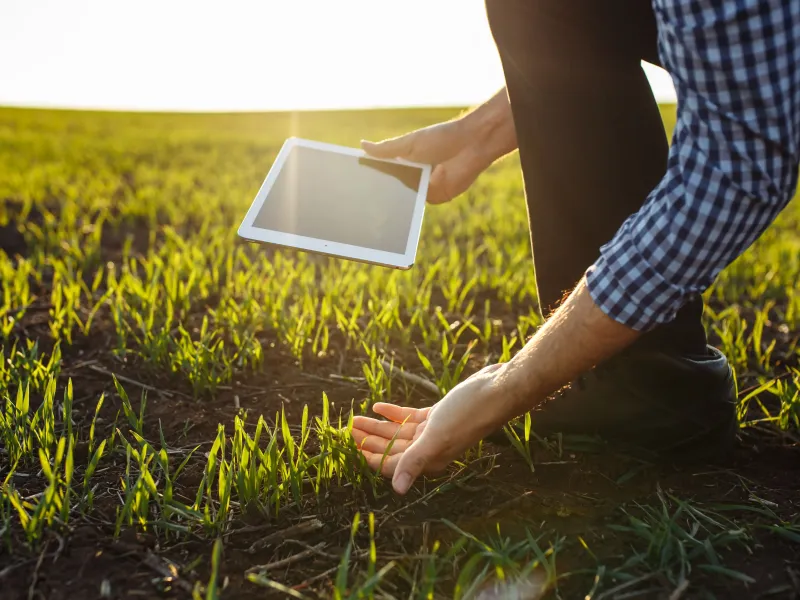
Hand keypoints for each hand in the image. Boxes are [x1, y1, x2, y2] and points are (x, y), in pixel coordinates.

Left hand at [351, 363, 512, 493]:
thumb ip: (415, 460)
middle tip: (346, 431)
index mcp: (430, 459)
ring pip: (398, 433)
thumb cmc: (469, 413)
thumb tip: (398, 490)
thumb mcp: (438, 436)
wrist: (497, 390)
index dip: (369, 459)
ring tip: (355, 419)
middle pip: (392, 449)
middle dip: (368, 442)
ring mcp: (434, 431)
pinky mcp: (438, 415)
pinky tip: (378, 406)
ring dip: (377, 427)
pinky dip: (393, 413)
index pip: (392, 465)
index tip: (348, 451)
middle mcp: (430, 448)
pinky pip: (409, 418)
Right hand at [361, 90, 516, 203]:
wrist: (471, 145)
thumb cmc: (442, 138)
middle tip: (355, 199)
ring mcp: (423, 189)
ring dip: (391, 200)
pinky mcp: (435, 198)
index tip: (350, 180)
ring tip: (371, 205)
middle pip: (390, 188)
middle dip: (376, 193)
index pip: (383, 171)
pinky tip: (398, 204)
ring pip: (402, 198)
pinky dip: (409, 204)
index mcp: (405, 161)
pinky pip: (418, 205)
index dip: (369, 176)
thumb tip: (362, 146)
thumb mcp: (409, 143)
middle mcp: (413, 176)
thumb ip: (386, 149)